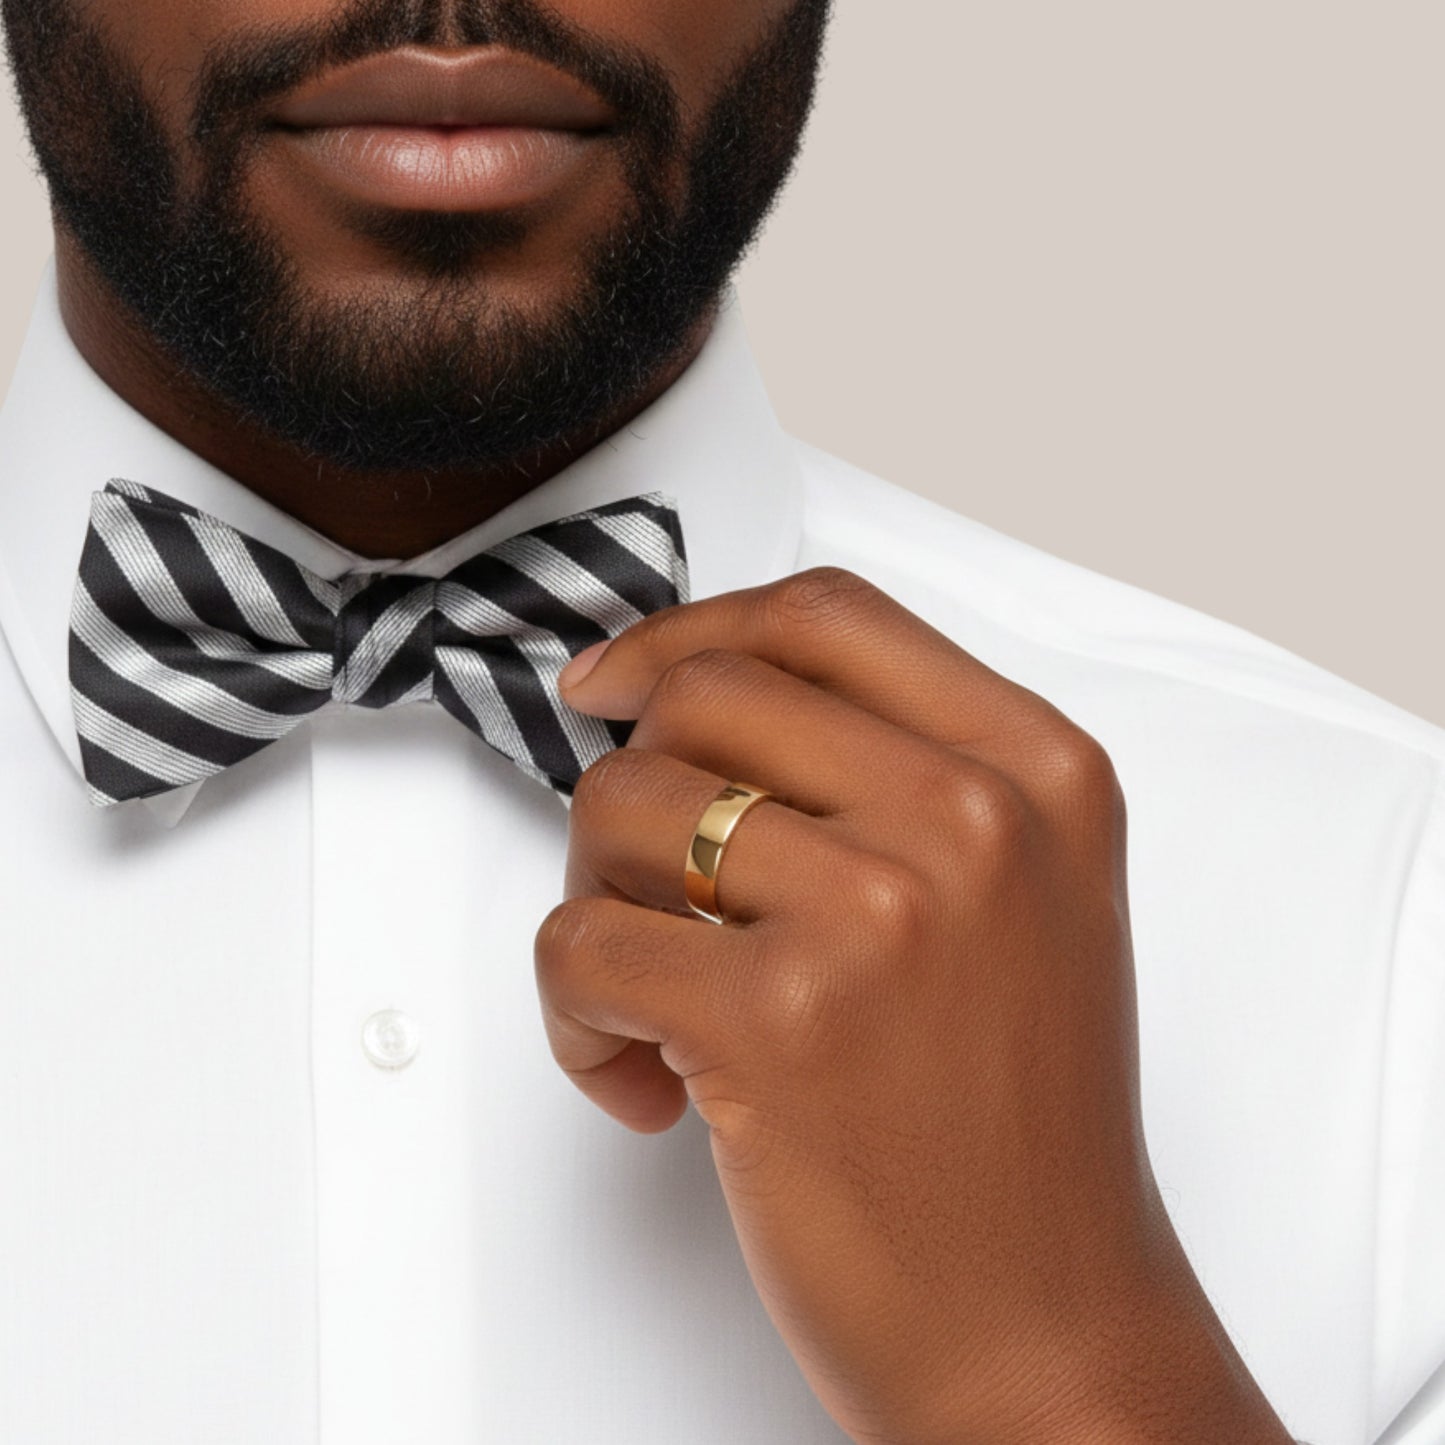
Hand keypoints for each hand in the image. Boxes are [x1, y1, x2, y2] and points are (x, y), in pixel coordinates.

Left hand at [537, 567, 1292, 1444]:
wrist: (1048, 1328)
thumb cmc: (1017, 1127)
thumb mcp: (1019, 898)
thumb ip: (892, 776)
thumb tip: (695, 699)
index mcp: (1038, 769)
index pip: (825, 617)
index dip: (695, 632)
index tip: (620, 681)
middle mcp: (973, 819)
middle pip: (704, 696)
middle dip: (634, 782)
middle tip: (647, 881)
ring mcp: (879, 913)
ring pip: (622, 803)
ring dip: (598, 897)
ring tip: (653, 993)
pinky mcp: (779, 1020)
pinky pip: (580, 939)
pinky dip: (572, 1011)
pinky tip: (643, 1078)